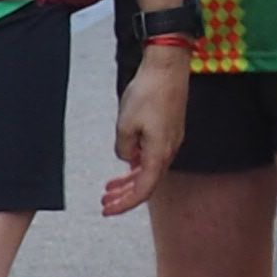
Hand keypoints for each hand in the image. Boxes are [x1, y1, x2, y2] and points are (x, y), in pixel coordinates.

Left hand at [106, 40, 187, 213]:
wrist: (167, 67)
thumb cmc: (149, 92)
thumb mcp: (125, 125)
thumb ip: (123, 147)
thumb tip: (126, 156)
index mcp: (158, 153)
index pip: (143, 189)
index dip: (125, 203)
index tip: (109, 209)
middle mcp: (169, 150)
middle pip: (147, 182)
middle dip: (125, 195)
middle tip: (105, 201)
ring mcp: (171, 139)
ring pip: (150, 169)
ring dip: (130, 180)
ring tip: (111, 186)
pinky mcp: (169, 129)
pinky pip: (153, 156)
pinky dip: (137, 165)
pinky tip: (126, 163)